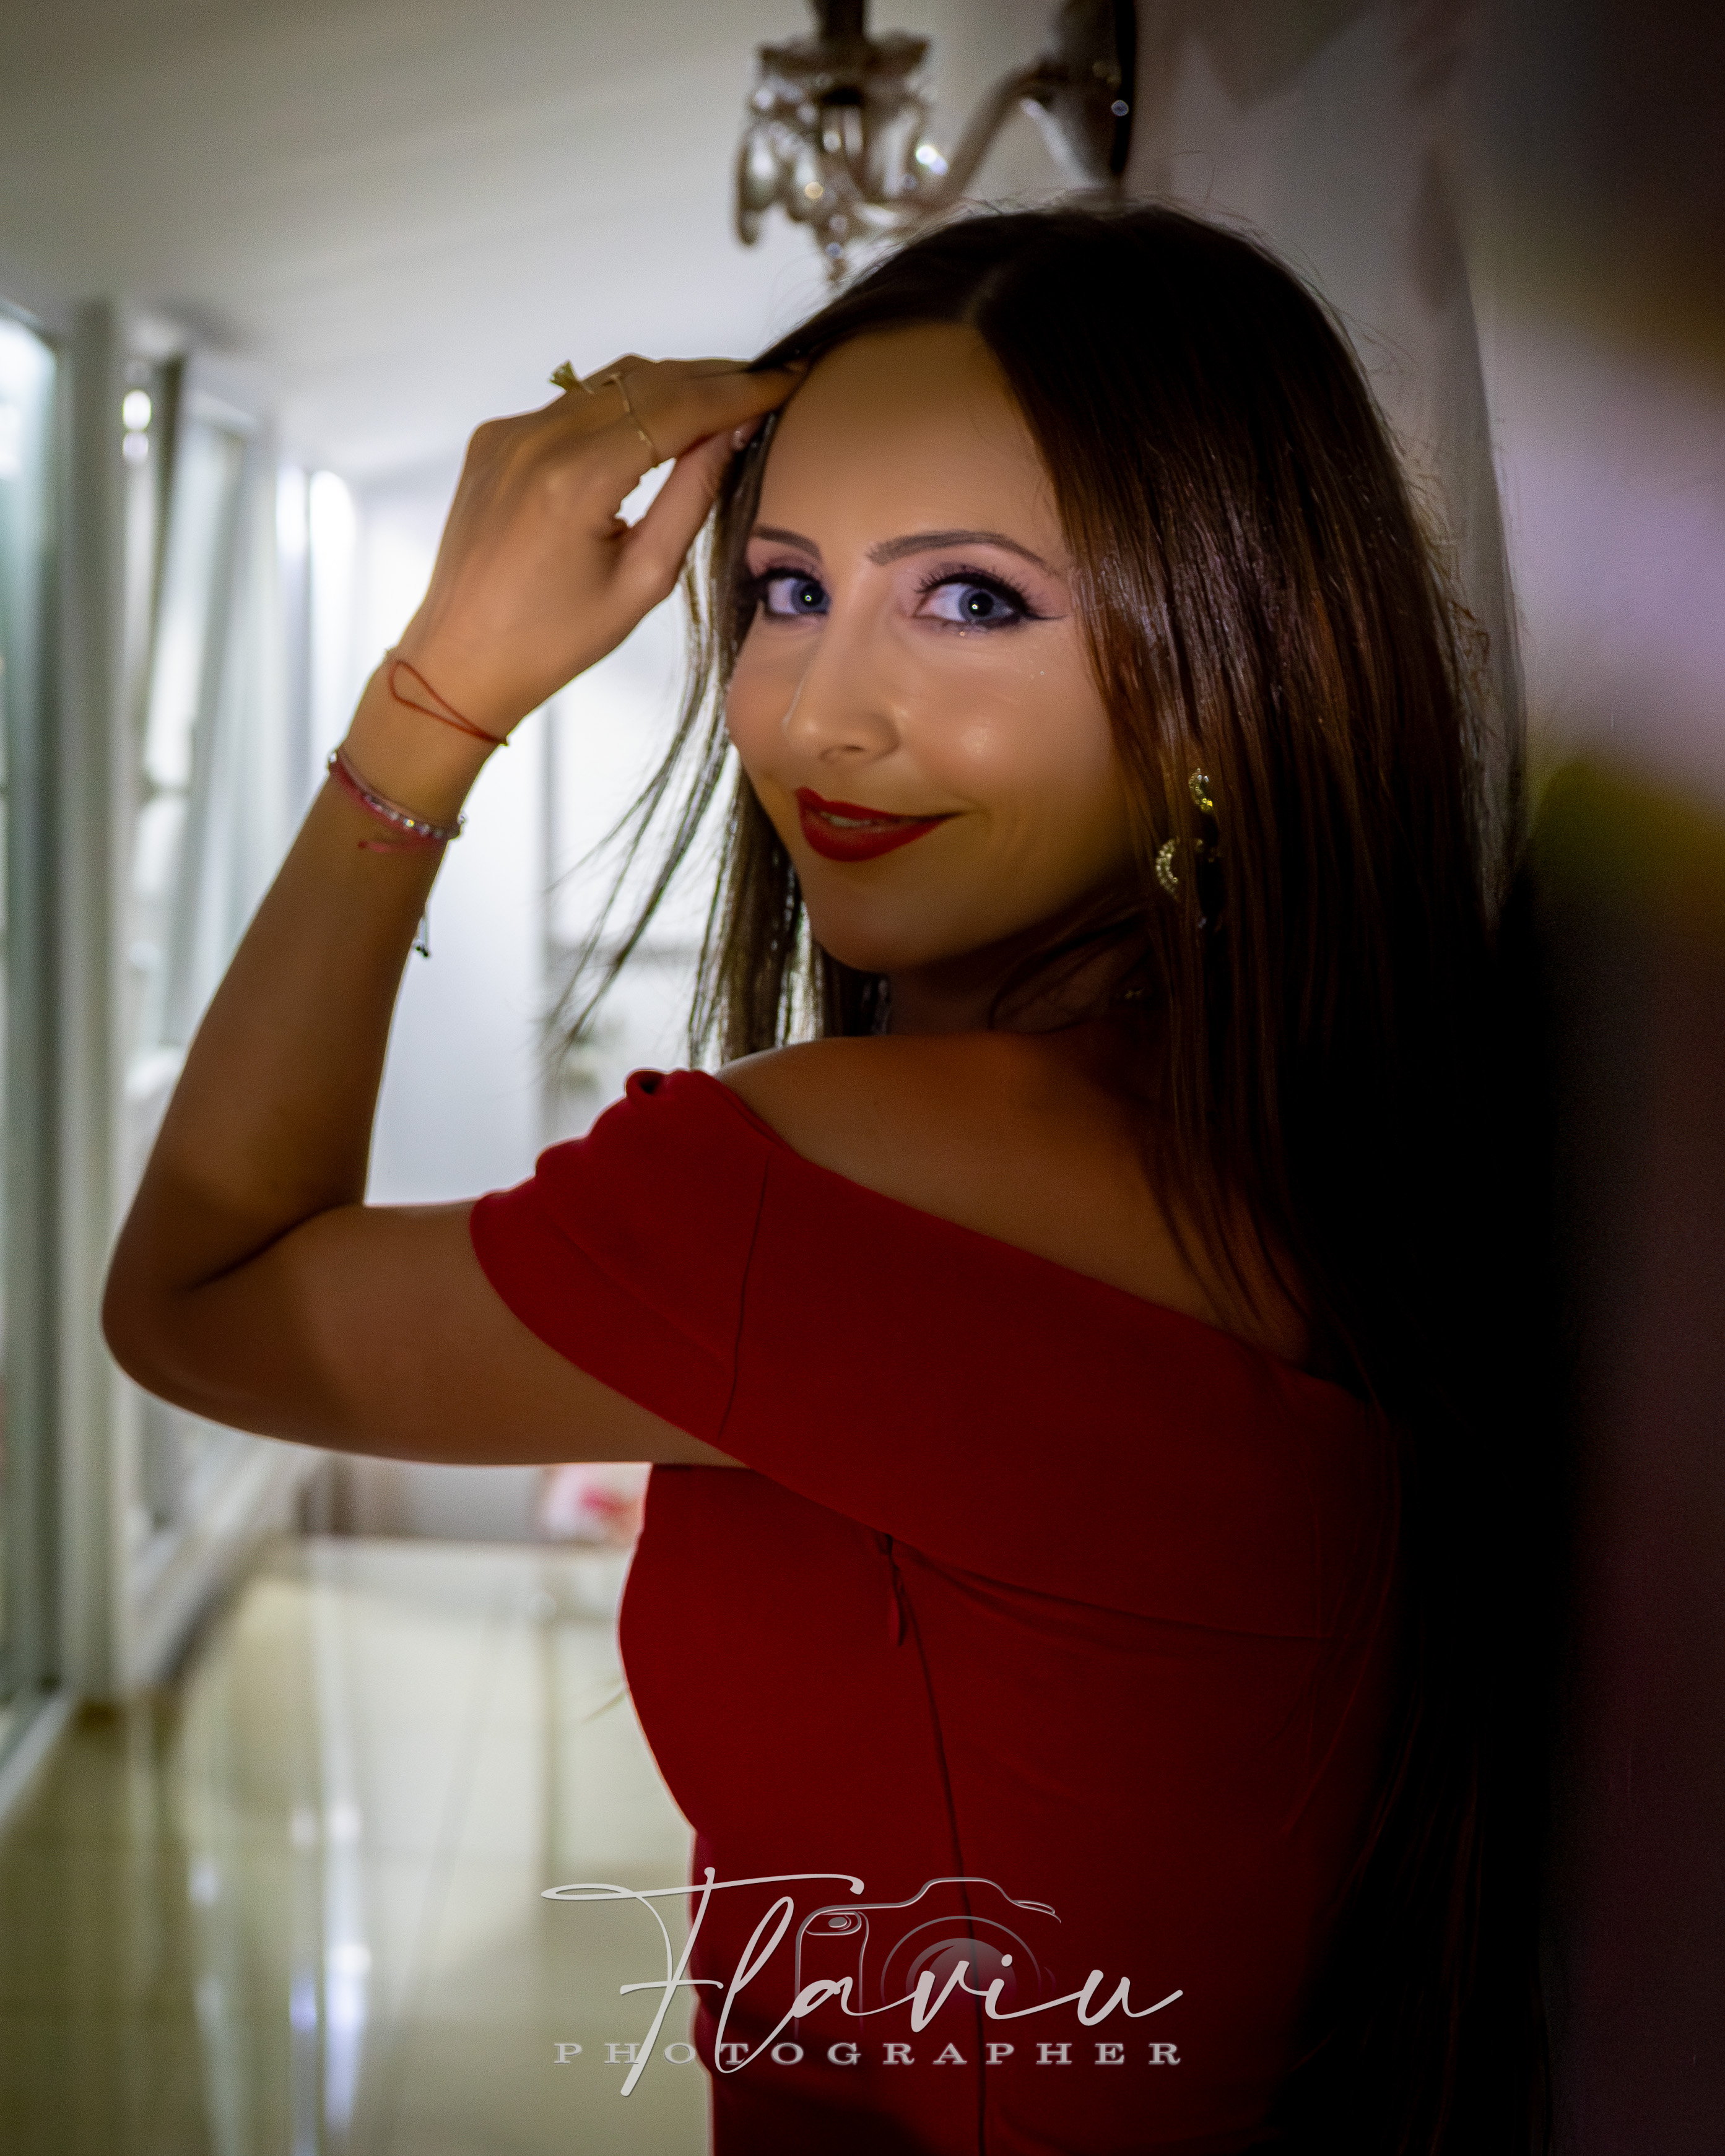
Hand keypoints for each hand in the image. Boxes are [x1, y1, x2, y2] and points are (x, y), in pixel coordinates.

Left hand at [395, 355, 800, 737]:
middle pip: (646, 378)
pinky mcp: (496, 438)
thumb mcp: (644, 580)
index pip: (678, 407)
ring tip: (722, 399)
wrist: (461, 658)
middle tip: (767, 383)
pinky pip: (572, 401)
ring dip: (669, 384)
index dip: (740, 391)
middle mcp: (536, 441)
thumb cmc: (553, 640)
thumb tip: (735, 432)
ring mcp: (509, 433)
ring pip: (610, 380)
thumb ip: (692, 496)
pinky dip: (621, 402)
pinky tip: (654, 423)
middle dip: (712, 377)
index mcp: (576, 480)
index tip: (787, 380)